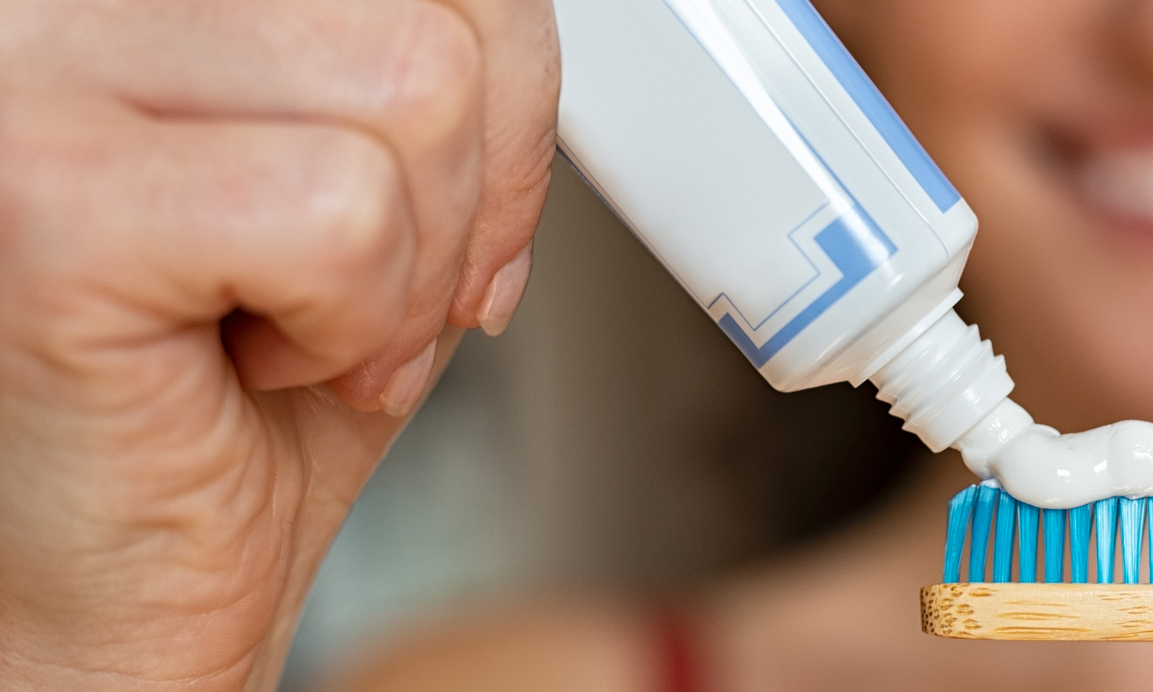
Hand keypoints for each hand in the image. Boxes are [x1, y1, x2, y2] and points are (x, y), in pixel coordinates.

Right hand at [0, 0, 556, 688]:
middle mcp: (59, 1)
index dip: (508, 86)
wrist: (109, 596)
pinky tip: (250, 363)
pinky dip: (356, 322)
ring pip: (416, 90)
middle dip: (468, 198)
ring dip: (407, 268)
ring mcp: (32, 75)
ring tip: (297, 330)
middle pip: (433, 21)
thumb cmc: (220, 408)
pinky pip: (347, 212)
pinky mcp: (51, 198)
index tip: (467, 204)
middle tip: (370, 300)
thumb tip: (515, 25)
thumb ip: (424, 72)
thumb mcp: (368, 186)